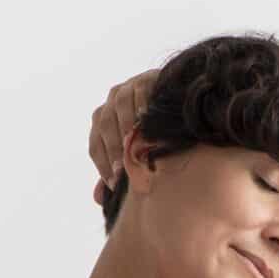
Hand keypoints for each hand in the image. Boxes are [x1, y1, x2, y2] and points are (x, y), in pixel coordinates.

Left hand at [88, 70, 159, 206]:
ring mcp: (128, 88)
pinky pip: (140, 92)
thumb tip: (99, 199)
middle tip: (125, 170)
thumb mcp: (137, 154)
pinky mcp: (146, 78)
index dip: (104, 165)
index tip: (115, 184)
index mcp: (103, 121)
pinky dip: (143, 106)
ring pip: (119, 106)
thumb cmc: (156, 135)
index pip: (96, 144)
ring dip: (127, 126)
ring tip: (136, 146)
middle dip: (114, 148)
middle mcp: (111, 102)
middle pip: (105, 124)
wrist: (182, 105)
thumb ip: (119, 172)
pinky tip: (149, 122)